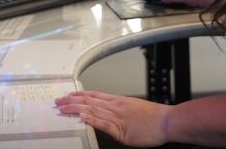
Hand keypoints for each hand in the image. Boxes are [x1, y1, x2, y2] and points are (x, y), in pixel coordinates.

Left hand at [55, 90, 169, 146]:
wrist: (166, 121)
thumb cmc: (154, 117)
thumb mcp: (134, 107)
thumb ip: (120, 109)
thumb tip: (110, 111)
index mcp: (118, 101)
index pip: (94, 95)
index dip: (79, 95)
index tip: (68, 95)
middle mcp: (115, 106)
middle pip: (89, 101)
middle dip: (71, 101)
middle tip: (58, 102)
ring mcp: (117, 117)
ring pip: (92, 110)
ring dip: (75, 109)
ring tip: (63, 109)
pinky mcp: (121, 130)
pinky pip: (103, 123)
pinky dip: (91, 119)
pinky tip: (82, 118)